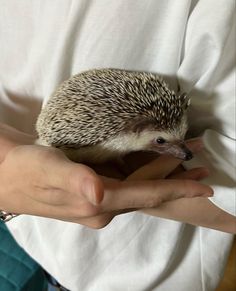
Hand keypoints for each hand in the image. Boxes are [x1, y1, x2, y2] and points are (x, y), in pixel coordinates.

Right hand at [0, 123, 212, 227]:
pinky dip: (145, 177)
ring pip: (139, 191)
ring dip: (164, 178)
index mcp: (96, 204)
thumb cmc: (26, 168)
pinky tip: (153, 168)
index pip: (146, 196)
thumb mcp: (48, 169)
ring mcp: (98, 203)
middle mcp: (102, 208)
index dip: (177, 190)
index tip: (205, 186)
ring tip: (186, 165)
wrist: (7, 172)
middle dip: (177, 182)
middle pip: (147, 194)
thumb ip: (74, 182)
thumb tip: (98, 193)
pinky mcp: (92, 194)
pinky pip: (128, 187)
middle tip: (203, 167)